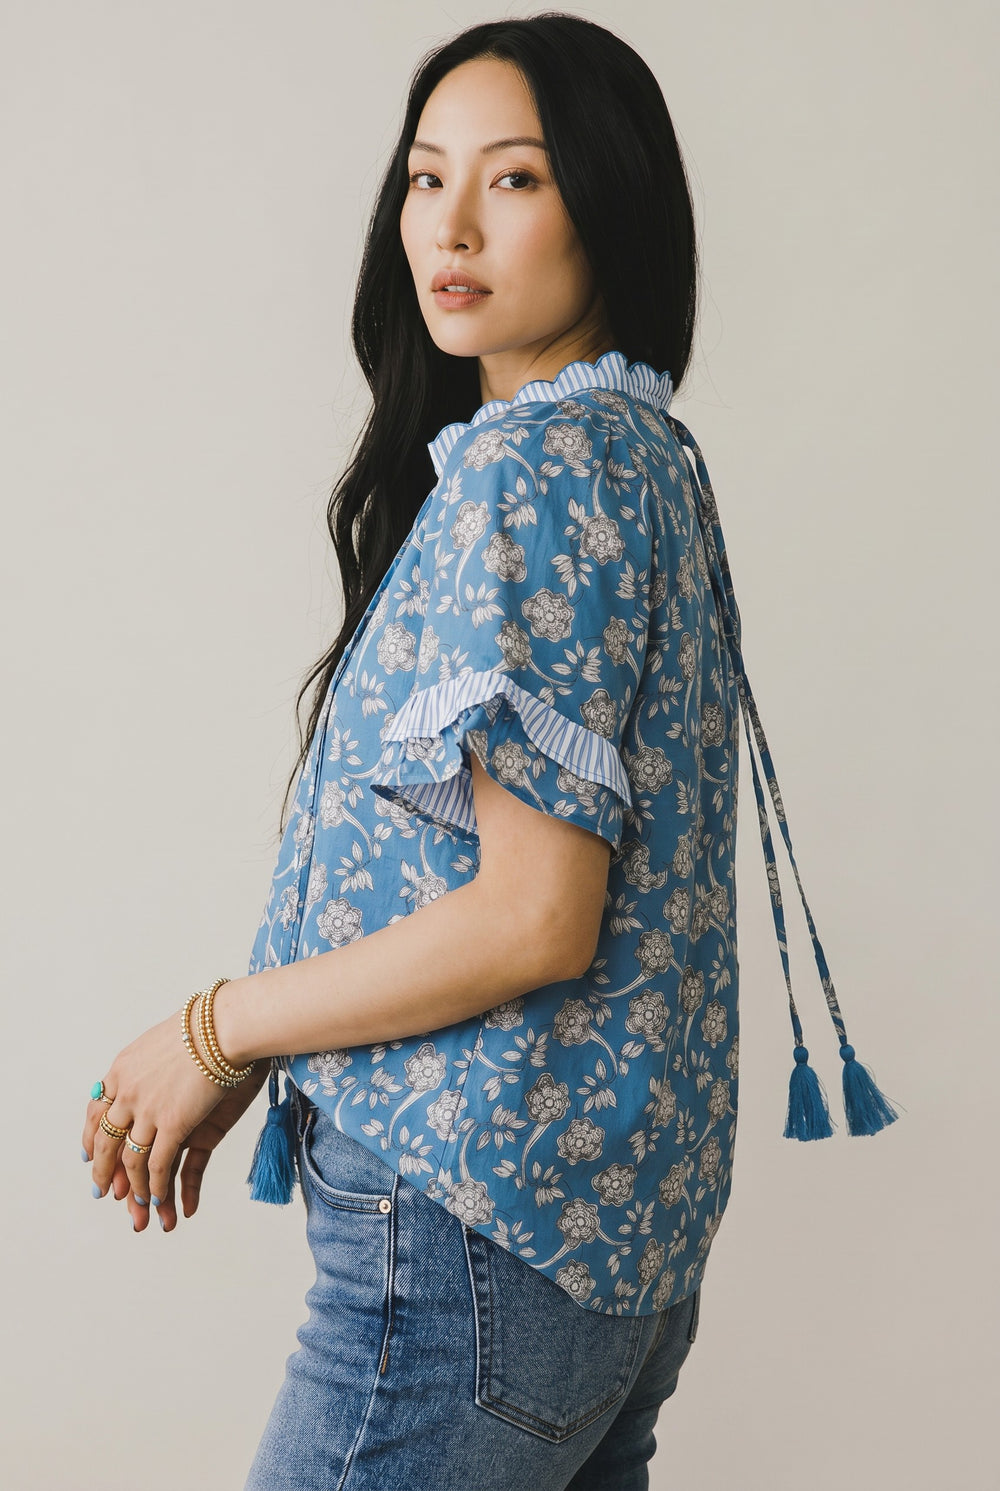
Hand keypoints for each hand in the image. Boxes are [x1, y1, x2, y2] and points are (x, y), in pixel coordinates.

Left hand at [83, 1006, 266, 1231]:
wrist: (225, 1025)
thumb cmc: (207, 1026)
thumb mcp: (167, 1039)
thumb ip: (155, 1061)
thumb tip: (157, 1067)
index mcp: (122, 1069)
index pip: (96, 1110)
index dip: (91, 1136)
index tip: (88, 1154)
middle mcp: (126, 1092)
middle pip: (106, 1141)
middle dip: (103, 1171)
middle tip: (104, 1192)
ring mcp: (147, 1110)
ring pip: (131, 1160)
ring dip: (134, 1188)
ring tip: (138, 1208)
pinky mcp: (173, 1123)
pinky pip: (158, 1164)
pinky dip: (157, 1186)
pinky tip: (160, 1201)